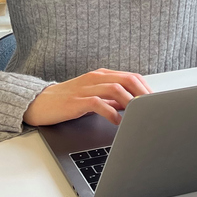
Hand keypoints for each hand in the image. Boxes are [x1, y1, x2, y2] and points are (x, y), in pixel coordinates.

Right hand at [23, 68, 151, 126]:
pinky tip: (117, 121)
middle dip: (143, 93)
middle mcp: (96, 78)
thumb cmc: (68, 100)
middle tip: (152, 108)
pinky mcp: (77, 100)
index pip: (131, 77)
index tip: (156, 101)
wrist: (40, 102)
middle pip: (127, 79)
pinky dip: (111, 112)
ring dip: (130, 101)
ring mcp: (86, 87)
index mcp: (102, 75)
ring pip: (116, 88)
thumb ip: (113, 99)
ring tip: (138, 114)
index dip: (146, 88)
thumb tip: (133, 105)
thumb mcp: (94, 96)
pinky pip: (98, 103)